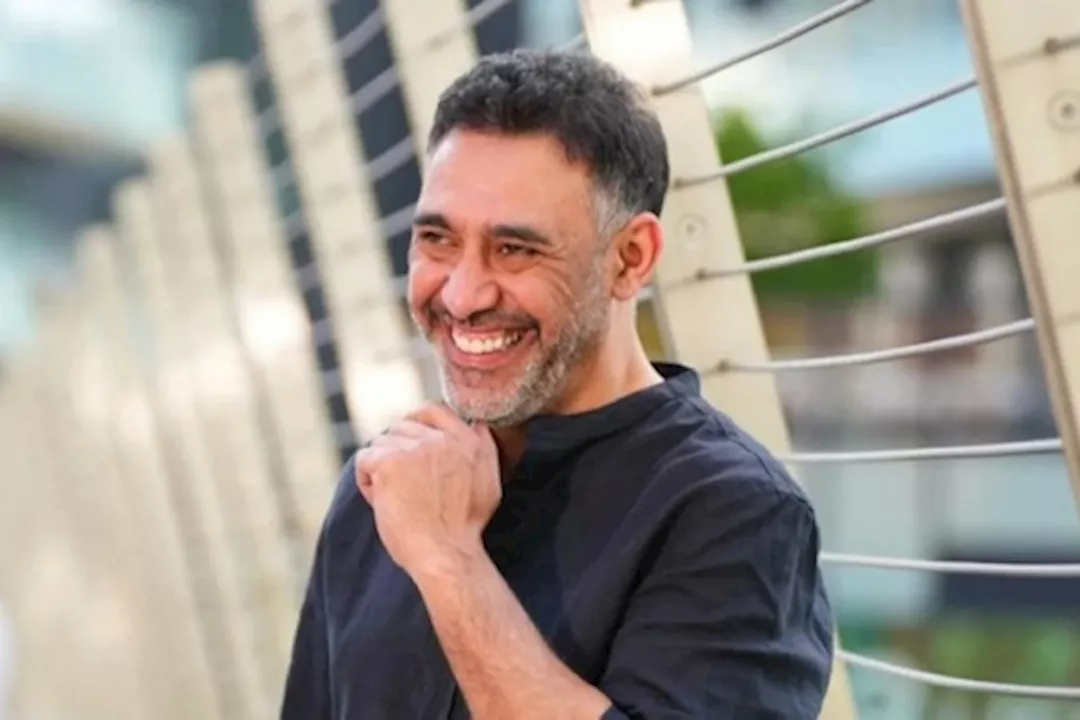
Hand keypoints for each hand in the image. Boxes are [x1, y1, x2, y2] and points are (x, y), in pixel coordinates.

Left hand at [355, 404, 501, 575]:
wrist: (447, 555)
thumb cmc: (464, 530)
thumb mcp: (489, 483)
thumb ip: (483, 449)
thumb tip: (476, 427)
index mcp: (472, 441)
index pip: (435, 410)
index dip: (417, 425)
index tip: (411, 447)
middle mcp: (446, 437)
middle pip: (403, 426)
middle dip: (397, 451)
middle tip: (402, 484)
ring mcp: (416, 447)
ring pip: (381, 442)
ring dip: (381, 466)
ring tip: (393, 497)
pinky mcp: (389, 461)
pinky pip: (365, 459)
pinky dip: (366, 481)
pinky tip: (380, 501)